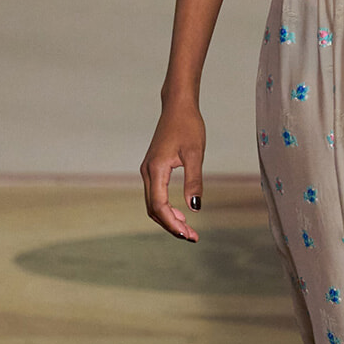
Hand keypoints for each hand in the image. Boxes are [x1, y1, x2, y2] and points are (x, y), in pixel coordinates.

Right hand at [141, 99, 205, 240]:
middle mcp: (147, 172)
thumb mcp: (195, 154)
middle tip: (192, 237)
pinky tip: (182, 213)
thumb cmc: (188, 126)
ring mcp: (148, 170)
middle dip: (171, 225)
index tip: (188, 234)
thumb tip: (195, 208)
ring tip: (189, 230)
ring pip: (153, 203)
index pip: (159, 205)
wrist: (178, 106)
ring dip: (169, 218)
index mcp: (156, 169)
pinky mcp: (153, 168)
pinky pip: (155, 195)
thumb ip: (194, 181)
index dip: (172, 223)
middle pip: (153, 209)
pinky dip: (166, 208)